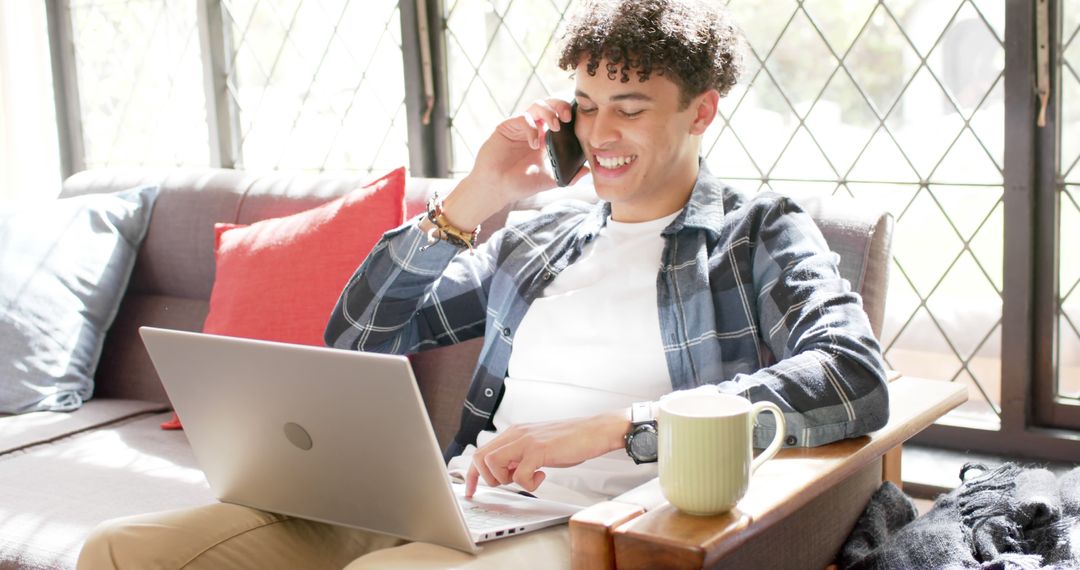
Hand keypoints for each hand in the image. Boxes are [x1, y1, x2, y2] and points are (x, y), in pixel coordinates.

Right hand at [437, 98, 589, 230]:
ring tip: (555, 126)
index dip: (570, 113)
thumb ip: (567, 176)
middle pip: (549, 105)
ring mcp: (520, 127)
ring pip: (536, 106)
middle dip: (560, 106)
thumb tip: (587, 171)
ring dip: (549, 112)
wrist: (496, 188)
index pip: (560, 117)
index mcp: (545, 137)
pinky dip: (531, 128)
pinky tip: (535, 144)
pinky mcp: (506, 127)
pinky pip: (522, 119)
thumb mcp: (548, 180)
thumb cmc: (519, 184)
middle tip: (568, 117)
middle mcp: (534, 128)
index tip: (580, 120)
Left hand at [464, 408, 629, 497]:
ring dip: (506, 480)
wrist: (595, 431)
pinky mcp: (539, 450)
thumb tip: (506, 472)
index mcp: (515, 433)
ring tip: (526, 478)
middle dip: (488, 479)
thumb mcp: (539, 447)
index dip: (472, 474)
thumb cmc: (571, 440)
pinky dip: (528, 483)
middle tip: (508, 484)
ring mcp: (527, 440)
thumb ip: (521, 456)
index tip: (471, 490)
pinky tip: (542, 476)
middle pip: (480, 457)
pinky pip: (519, 474)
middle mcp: (517, 434)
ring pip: (494, 464)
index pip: (481, 452)